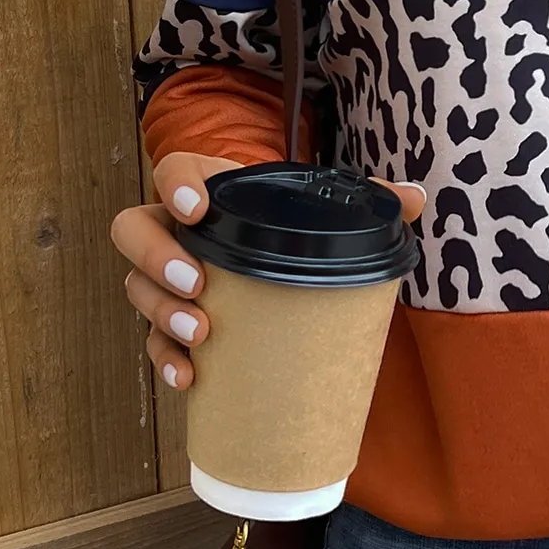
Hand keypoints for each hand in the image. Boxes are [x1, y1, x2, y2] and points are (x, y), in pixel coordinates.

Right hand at [109, 152, 426, 392]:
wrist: (280, 268)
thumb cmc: (293, 231)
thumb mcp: (320, 211)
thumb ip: (366, 199)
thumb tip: (415, 199)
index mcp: (210, 190)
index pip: (172, 171)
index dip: (174, 184)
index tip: (197, 207)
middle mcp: (176, 230)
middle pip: (133, 231)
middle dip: (157, 257)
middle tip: (198, 283)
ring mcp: (169, 277)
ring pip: (138, 287)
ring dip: (160, 312)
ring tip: (201, 332)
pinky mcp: (174, 321)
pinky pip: (153, 339)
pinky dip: (166, 358)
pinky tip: (189, 376)